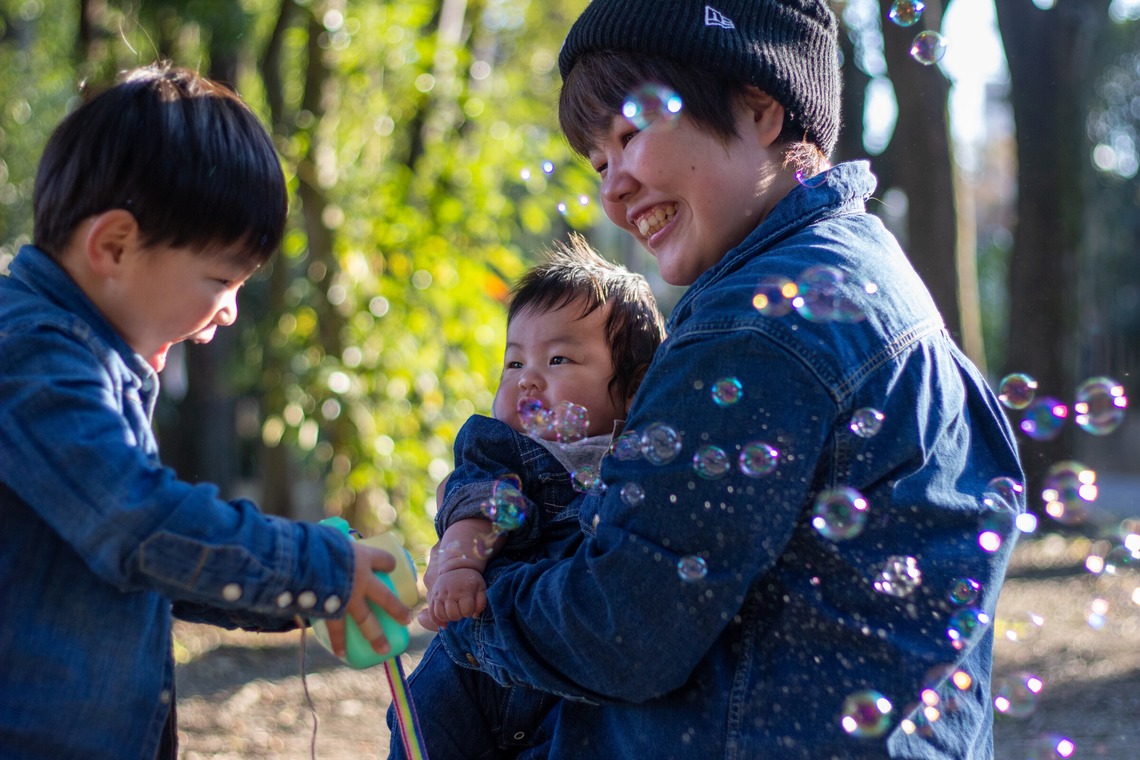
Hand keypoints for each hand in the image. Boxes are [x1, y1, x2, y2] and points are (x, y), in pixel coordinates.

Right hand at [325, 541, 412, 658]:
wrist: (301, 559)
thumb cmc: (314, 543)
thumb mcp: (329, 537)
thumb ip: (331, 544)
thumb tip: (321, 541)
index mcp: (363, 557)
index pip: (385, 560)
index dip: (388, 564)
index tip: (390, 567)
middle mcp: (362, 580)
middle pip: (386, 598)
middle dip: (397, 611)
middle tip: (407, 620)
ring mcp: (349, 598)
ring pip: (367, 621)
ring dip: (376, 637)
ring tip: (384, 650)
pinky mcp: (333, 611)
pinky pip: (338, 631)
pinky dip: (339, 643)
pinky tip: (343, 654)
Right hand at [427, 567, 487, 626]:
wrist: (455, 568)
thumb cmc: (470, 581)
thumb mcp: (481, 588)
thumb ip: (481, 602)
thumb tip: (474, 616)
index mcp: (464, 590)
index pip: (466, 611)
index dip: (469, 613)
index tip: (470, 608)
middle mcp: (450, 593)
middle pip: (453, 614)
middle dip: (459, 616)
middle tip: (461, 611)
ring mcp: (439, 595)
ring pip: (440, 615)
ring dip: (448, 618)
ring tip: (454, 614)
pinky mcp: (433, 597)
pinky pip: (431, 613)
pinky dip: (437, 621)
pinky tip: (444, 624)